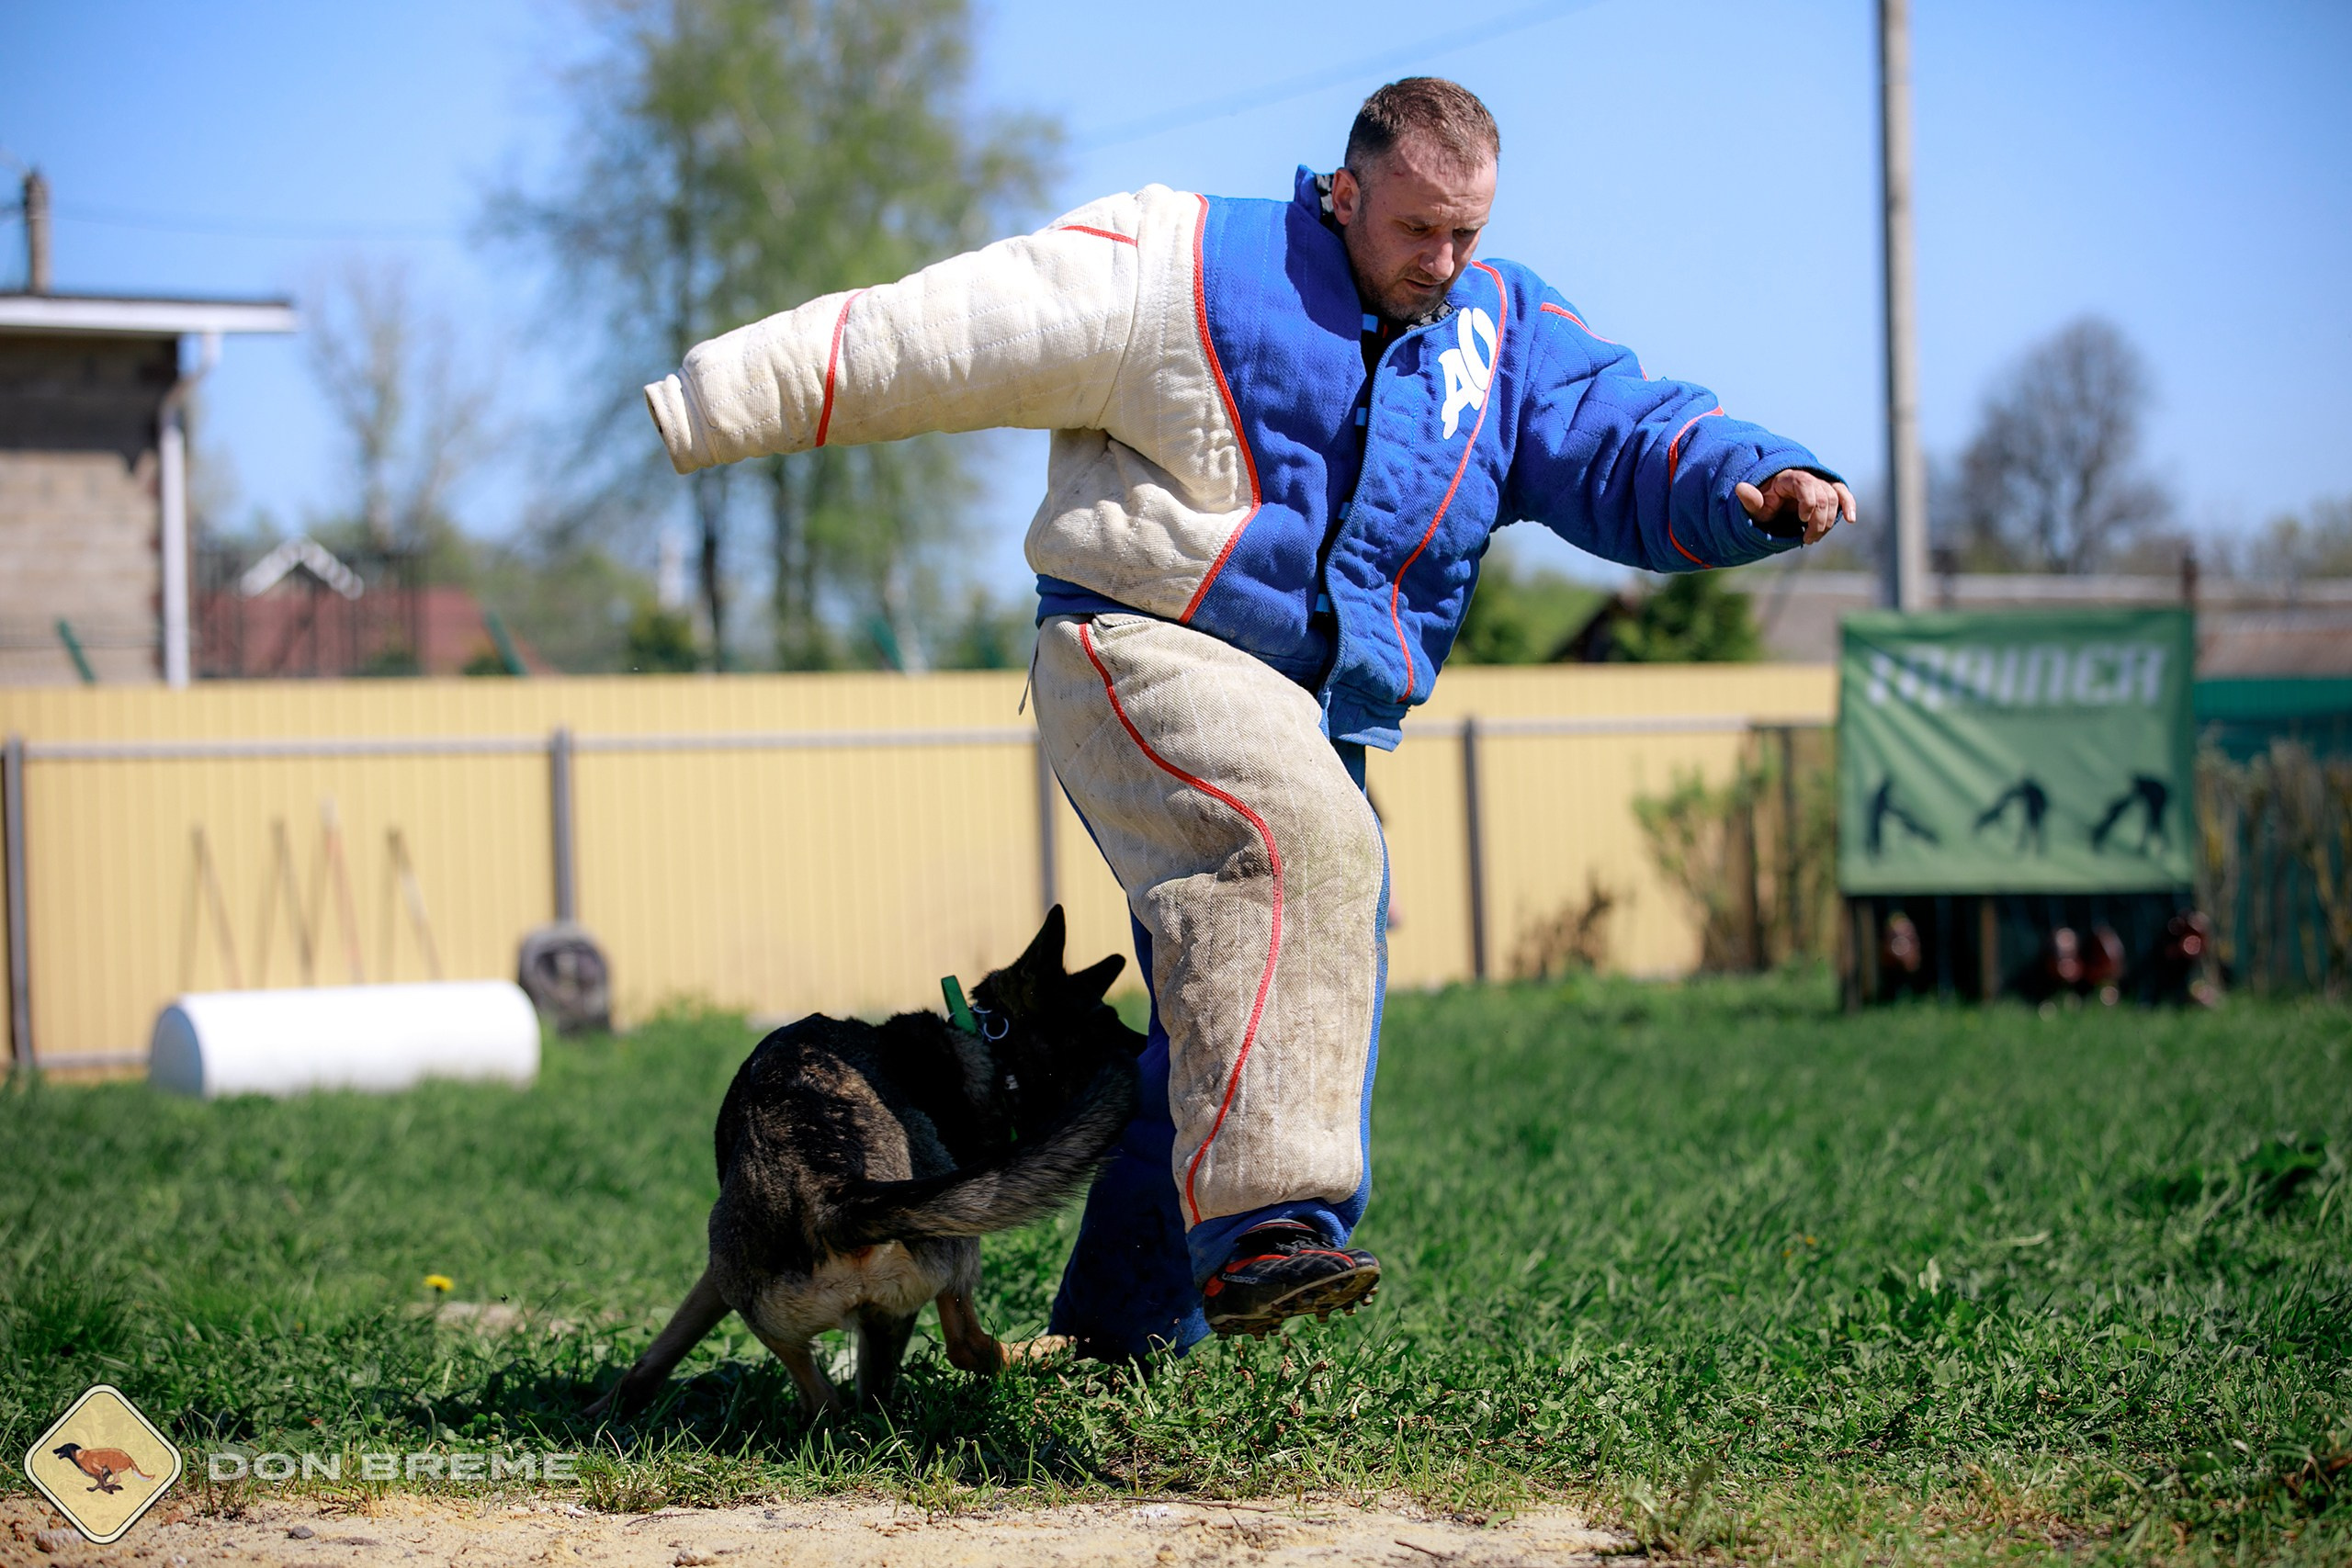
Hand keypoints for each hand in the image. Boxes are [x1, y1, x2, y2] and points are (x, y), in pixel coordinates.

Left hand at [1737, 469, 1856, 544]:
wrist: (1773, 503)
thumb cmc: (1763, 505)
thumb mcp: (1755, 506)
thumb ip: (1751, 500)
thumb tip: (1740, 488)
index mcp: (1787, 478)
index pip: (1805, 483)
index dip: (1808, 502)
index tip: (1802, 519)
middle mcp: (1807, 477)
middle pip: (1823, 495)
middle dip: (1818, 520)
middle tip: (1807, 539)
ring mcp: (1819, 484)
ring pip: (1834, 498)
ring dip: (1829, 521)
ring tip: (1814, 537)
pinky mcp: (1828, 492)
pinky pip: (1843, 494)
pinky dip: (1849, 505)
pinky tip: (1851, 520)